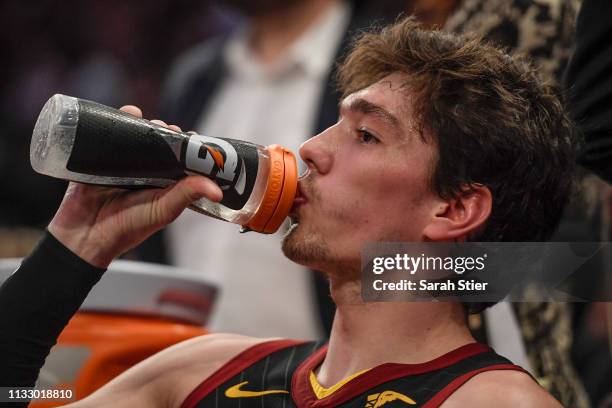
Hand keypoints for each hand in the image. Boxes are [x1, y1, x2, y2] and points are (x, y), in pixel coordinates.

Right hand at [47, 105, 222, 267]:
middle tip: (167, 128)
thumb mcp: (163, 209)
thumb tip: (217, 190)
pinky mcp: (99, 158)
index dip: (188, 146)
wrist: (85, 235)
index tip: (191, 136)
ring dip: (144, 123)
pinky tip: (130, 112)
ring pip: (136, 135)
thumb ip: (187, 196)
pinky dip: (119, 119)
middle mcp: (146, 171)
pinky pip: (110, 134)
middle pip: (159, 142)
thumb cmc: (129, 226)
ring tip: (148, 120)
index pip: (181, 158)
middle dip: (165, 131)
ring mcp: (123, 163)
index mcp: (165, 182)